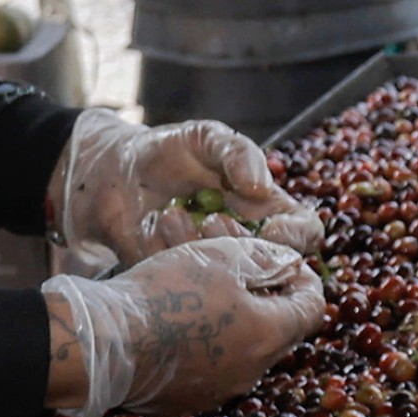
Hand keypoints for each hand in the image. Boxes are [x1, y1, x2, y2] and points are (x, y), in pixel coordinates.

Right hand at [42, 239, 327, 416]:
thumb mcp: (220, 257)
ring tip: (207, 297)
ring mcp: (217, 392)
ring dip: (235, 324)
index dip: (305, 280)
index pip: (312, 308)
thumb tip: (285, 264)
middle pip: (279, 332)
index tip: (289, 264)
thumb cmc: (165, 294)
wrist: (99, 345)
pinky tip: (181, 326)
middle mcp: (251, 372)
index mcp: (270, 336)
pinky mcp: (183, 403)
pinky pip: (209, 371)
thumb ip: (264, 259)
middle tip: (247, 277)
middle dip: (269, 300)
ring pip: (242, 352)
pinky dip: (206, 347)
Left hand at [51, 112, 325, 263]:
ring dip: (199, 244)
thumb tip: (261, 188)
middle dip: (243, 246)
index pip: (304, 231)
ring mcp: (212, 262)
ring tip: (172, 214)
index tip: (273, 229)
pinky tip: (153, 226)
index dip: (297, 235)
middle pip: (271, 264)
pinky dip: (167, 251)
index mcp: (267, 207)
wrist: (112, 171)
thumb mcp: (206, 138)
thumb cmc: (169, 151)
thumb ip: (238, 153)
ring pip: (227, 277)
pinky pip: (183, 278)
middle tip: (212, 221)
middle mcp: (246, 239)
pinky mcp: (176, 275)